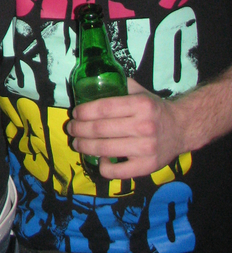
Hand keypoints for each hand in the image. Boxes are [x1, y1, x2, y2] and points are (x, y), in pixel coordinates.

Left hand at [68, 78, 185, 178]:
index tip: (75, 113)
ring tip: (77, 143)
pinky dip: (103, 166)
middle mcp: (144, 126)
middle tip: (71, 128)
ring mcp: (146, 149)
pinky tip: (100, 160)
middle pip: (100, 129)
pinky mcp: (147, 166)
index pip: (104, 108)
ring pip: (105, 149)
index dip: (84, 111)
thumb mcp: (140, 92)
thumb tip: (92, 82)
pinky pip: (118, 171)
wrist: (182, 128)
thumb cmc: (155, 109)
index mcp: (141, 105)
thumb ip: (119, 85)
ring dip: (85, 146)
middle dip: (79, 129)